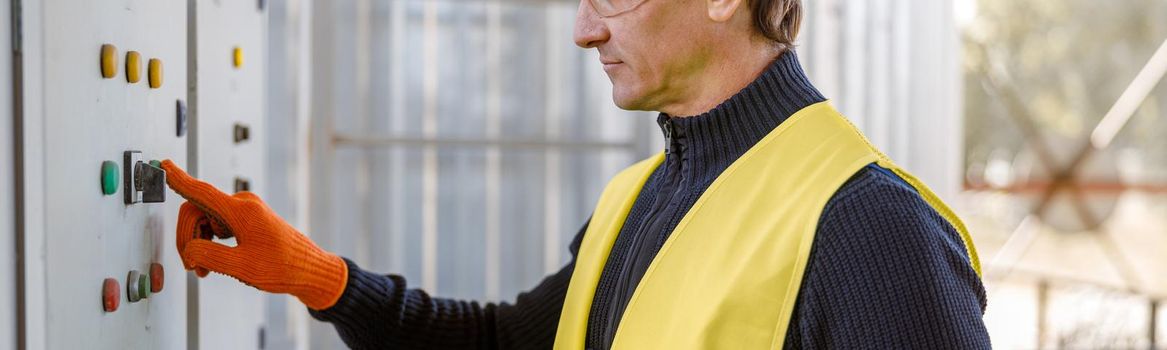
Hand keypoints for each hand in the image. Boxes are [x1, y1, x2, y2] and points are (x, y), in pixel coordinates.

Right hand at [161, 160, 346, 309]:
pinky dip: (210, 244)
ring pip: (205, 221)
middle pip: (196, 212)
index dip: (179, 179)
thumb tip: (189, 250)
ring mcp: (246, 211)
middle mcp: (243, 205)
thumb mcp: (241, 267)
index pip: (202, 191)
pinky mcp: (248, 220)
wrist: (311, 270)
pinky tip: (214, 264)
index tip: (164, 164)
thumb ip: (208, 256)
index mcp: (242, 211)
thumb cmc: (283, 268)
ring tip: (205, 270)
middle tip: (192, 267)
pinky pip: (217, 225)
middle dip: (188, 240)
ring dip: (199, 245)